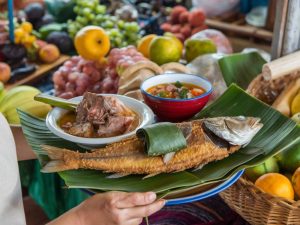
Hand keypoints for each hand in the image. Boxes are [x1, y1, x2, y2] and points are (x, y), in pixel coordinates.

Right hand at [48, 191, 164, 224]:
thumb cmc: (95, 204)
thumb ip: (126, 195)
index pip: (135, 199)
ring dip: (143, 213)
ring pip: (140, 219)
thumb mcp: (110, 194)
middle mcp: (118, 215)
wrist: (83, 221)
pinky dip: (136, 220)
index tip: (156, 195)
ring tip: (141, 206)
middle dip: (155, 206)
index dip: (147, 198)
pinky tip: (132, 215)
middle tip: (163, 201)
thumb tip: (144, 195)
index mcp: (114, 201)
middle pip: (142, 211)